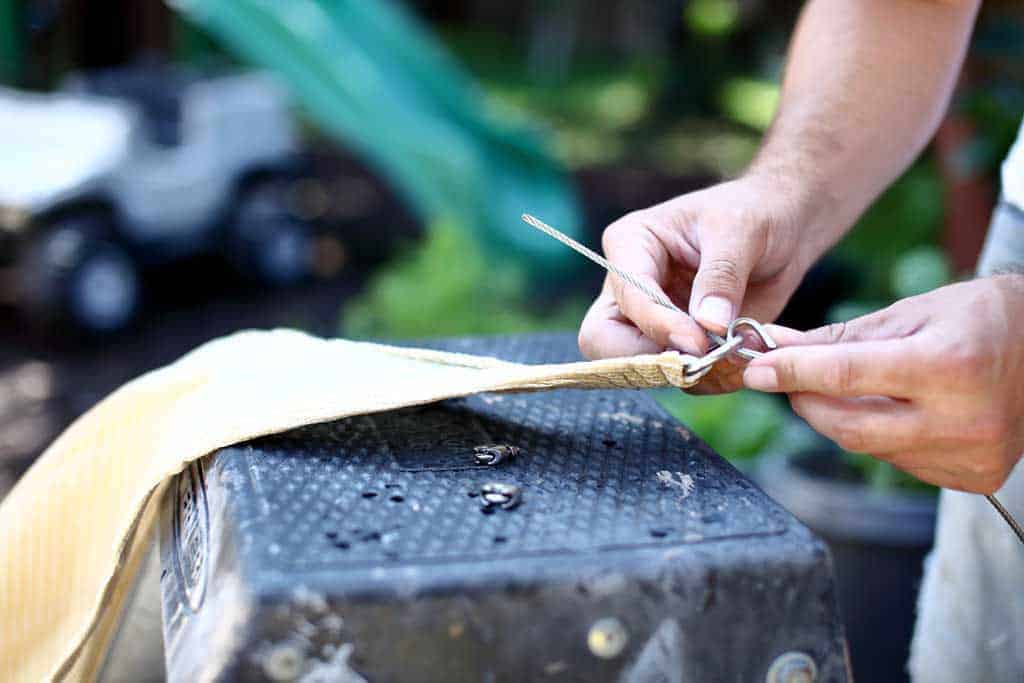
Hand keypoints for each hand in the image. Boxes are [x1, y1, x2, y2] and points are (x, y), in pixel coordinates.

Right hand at [577, 174, 819, 392]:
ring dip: (686, 374)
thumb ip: (721, 277)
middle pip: (604, 341)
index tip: (700, 340)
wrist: (783, 227)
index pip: (626, 297)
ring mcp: (649, 318)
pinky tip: (738, 363)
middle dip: (649, 360)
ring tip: (734, 359)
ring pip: (638, 368)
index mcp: (631, 244)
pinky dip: (706, 380)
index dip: (658, 324)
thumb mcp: (740, 231)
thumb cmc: (755, 212)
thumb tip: (708, 324)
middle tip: (701, 362)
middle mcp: (629, 286)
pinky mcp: (675, 342)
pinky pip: (676, 377)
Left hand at [743, 275, 1023, 492]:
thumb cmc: (984, 318)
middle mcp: (962, 419)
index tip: (755, 369)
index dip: (793, 373)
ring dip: (841, 418)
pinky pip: (899, 461)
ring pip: (871, 446)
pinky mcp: (971, 478)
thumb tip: (775, 346)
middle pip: (849, 426)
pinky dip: (879, 435)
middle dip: (806, 402)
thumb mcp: (914, 312)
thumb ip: (841, 337)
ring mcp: (969, 456)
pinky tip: (892, 410)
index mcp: (949, 365)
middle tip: (785, 378)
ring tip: (844, 387)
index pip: (847, 376)